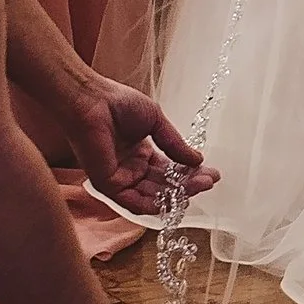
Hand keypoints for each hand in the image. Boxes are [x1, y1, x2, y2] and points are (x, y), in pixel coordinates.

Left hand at [56, 72, 218, 215]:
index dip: (190, 174)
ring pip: (151, 196)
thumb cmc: (118, 103)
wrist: (92, 100)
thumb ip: (175, 144)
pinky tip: (170, 200)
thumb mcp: (156, 122)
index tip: (211, 172)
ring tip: (198, 186)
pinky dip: (151, 204)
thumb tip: (198, 160)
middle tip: (209, 181)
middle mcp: (131, 168)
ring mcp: (119, 177)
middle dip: (188, 185)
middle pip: (163, 186)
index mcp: (141, 153)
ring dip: (174, 195)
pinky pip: (131, 201)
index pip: (169, 171)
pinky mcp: (107, 184)